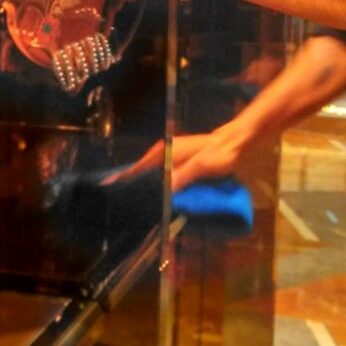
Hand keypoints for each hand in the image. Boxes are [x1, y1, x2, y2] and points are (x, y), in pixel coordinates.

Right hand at [108, 125, 246, 193]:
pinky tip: (152, 194)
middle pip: (141, 169)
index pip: (140, 166)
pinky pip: (158, 172)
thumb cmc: (219, 153)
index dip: (127, 178)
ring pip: (149, 171)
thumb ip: (185, 175)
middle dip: (131, 183)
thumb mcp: (203, 166)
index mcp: (166, 151)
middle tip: (122, 203)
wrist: (233, 142)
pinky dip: (153, 182)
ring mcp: (168, 154)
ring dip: (142, 184)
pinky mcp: (174, 159)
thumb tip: (166, 188)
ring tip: (133, 202)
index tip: (112, 190)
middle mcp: (163, 151)